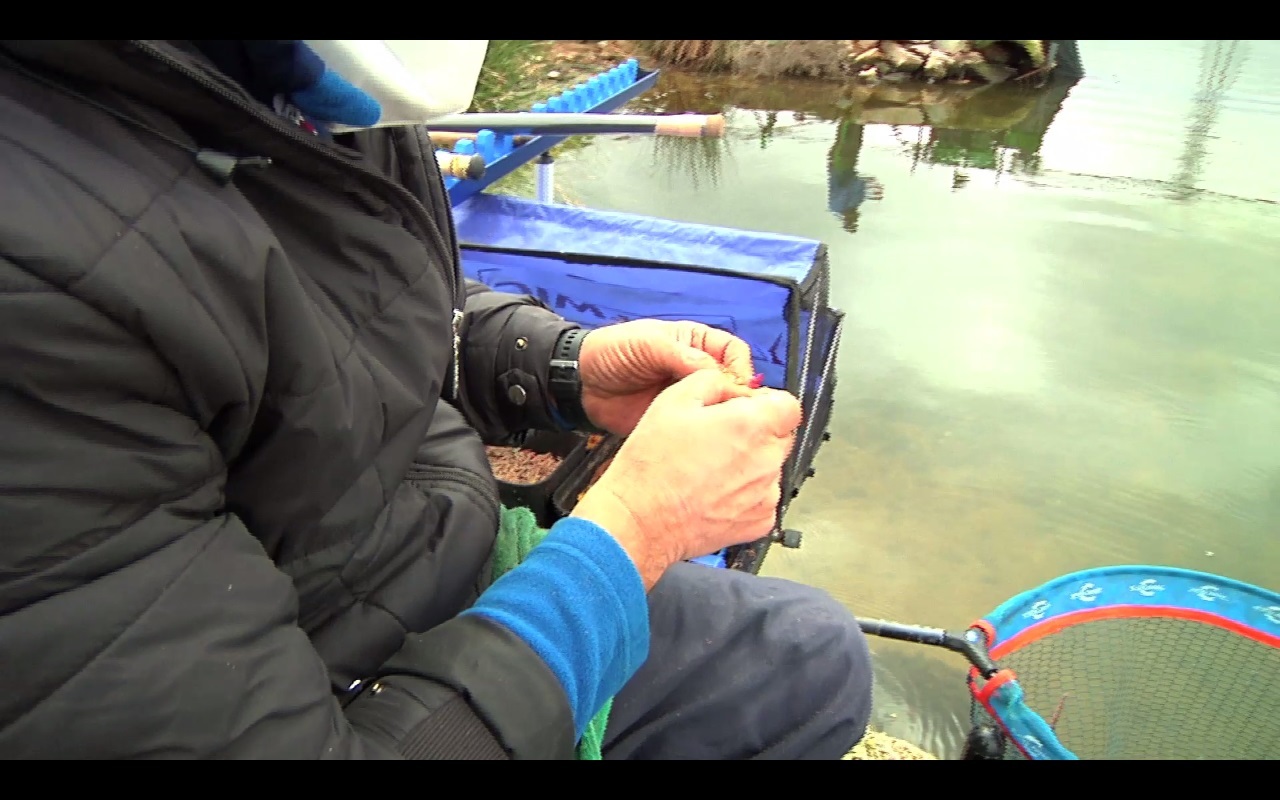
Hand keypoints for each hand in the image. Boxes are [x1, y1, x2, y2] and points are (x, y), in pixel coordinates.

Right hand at [571, 369, 801, 589]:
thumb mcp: (672, 401)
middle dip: (759, 433)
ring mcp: (766, 494)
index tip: (748, 410)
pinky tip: (715, 492)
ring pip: (771, 468)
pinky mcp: (760, 521)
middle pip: (781, 436)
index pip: (789, 406)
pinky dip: (747, 494)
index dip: (768, 405)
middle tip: (719, 440)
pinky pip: (764, 499)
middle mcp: (766, 460)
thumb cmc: (652, 465)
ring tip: (710, 470)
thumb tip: (730, 386)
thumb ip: (712, 381)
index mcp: (751, 425)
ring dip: (751, 464)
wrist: (640, 520)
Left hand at [577, 320, 754, 435]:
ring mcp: (689, 397)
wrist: (583, 384)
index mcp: (697, 343)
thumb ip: (682, 355)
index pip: (734, 352)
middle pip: (733, 383)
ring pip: (720, 408)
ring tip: (725, 431)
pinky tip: (708, 443)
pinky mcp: (678, 420)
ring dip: (724, 419)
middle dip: (738, 398)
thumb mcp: (649, 344)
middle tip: (736, 416)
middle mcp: (698, 370)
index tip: (738, 388)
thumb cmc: (614, 352)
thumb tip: (718, 373)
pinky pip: (700, 428)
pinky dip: (706, 435)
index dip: (740, 368)